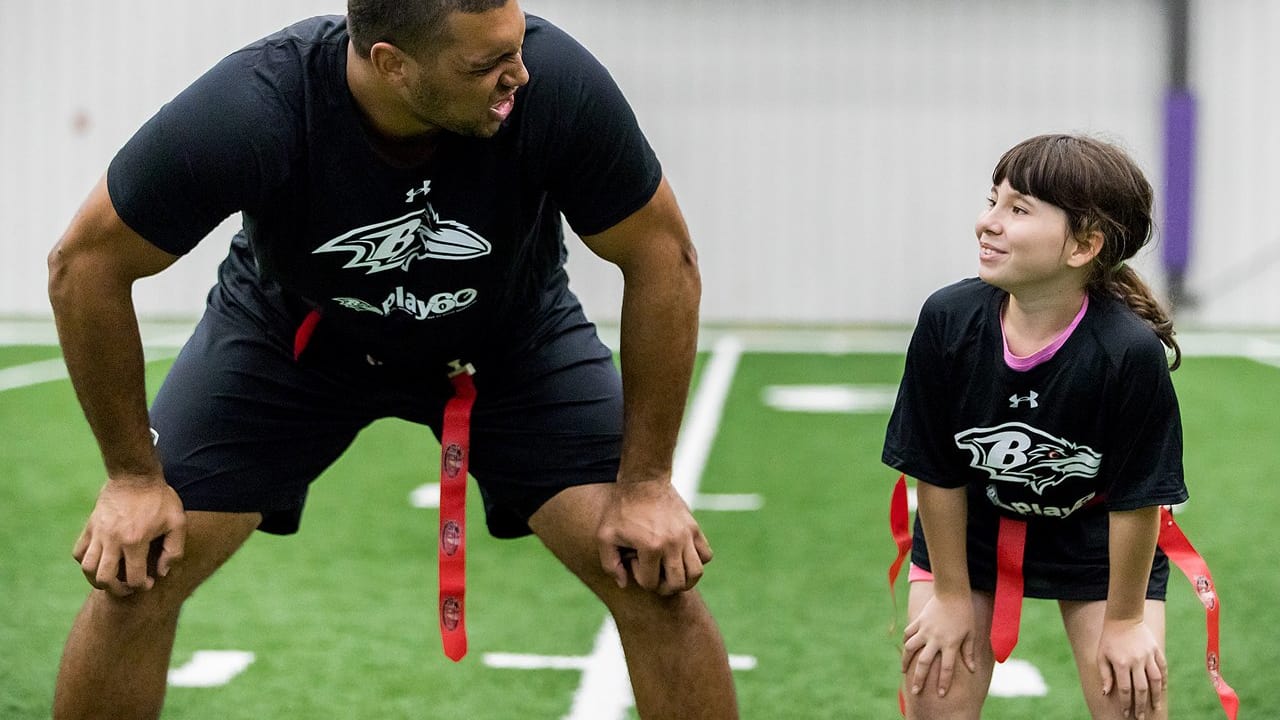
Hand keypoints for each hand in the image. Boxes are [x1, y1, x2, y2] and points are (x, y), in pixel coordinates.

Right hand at [72, 473, 185, 595]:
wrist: (136, 475)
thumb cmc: (160, 499)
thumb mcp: (177, 522)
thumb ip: (174, 550)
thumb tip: (161, 572)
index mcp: (135, 540)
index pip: (132, 578)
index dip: (141, 586)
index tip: (148, 582)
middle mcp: (113, 540)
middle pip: (104, 579)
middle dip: (117, 589)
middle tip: (128, 585)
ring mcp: (98, 533)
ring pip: (87, 568)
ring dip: (98, 579)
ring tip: (112, 577)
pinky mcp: (90, 526)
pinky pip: (78, 552)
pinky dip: (86, 561)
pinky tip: (101, 560)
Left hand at [595, 479, 711, 594]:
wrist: (643, 481)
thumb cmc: (621, 509)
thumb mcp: (605, 536)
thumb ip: (610, 564)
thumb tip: (624, 584)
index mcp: (651, 547)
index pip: (651, 583)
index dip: (639, 577)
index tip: (633, 560)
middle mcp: (672, 544)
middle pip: (677, 584)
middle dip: (663, 586)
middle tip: (653, 573)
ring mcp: (686, 536)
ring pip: (696, 573)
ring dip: (684, 579)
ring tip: (670, 571)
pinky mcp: (694, 528)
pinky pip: (706, 554)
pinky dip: (696, 561)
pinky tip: (680, 555)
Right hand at [902, 593, 977, 697]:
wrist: (952, 592)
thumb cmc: (964, 614)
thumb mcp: (971, 634)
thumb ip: (969, 652)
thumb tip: (971, 669)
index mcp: (950, 643)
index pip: (946, 668)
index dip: (944, 682)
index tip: (940, 694)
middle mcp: (935, 639)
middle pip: (924, 663)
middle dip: (919, 679)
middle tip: (915, 691)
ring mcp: (925, 630)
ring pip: (910, 648)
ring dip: (906, 661)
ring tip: (903, 671)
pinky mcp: (918, 621)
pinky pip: (909, 633)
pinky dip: (906, 641)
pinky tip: (906, 648)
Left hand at [1097, 618, 1166, 719]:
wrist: (1123, 618)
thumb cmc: (1109, 639)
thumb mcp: (1101, 656)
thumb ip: (1105, 675)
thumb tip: (1106, 693)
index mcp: (1121, 663)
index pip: (1125, 689)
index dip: (1126, 703)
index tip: (1127, 713)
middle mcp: (1136, 661)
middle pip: (1141, 688)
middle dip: (1141, 705)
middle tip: (1141, 717)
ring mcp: (1148, 655)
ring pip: (1156, 681)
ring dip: (1156, 696)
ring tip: (1155, 708)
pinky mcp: (1156, 650)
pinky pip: (1163, 668)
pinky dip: (1164, 681)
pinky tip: (1162, 690)